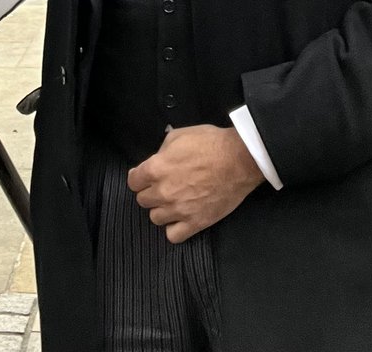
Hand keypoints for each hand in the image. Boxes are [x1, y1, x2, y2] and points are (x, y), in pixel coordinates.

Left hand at [127, 124, 263, 243]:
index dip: (138, 177)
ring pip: (155, 218)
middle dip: (150, 192)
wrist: (239, 160)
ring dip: (161, 209)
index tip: (144, 176)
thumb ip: (162, 150)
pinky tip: (180, 218)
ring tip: (172, 201)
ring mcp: (179, 210)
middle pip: (142, 200)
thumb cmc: (209, 143)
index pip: (133, 181)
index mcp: (156, 169)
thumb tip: (159, 159)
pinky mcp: (196, 223)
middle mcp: (163, 192)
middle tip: (163, 185)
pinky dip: (174, 228)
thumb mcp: (179, 135)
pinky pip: (173, 236)